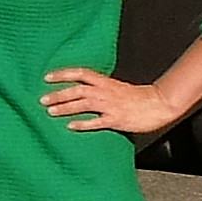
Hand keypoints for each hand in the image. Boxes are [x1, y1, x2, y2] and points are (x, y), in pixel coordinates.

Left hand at [43, 66, 186, 137]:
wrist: (159, 104)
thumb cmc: (138, 97)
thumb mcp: (117, 88)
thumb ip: (100, 89)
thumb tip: (82, 92)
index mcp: (106, 82)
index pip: (81, 73)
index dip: (63, 74)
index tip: (46, 77)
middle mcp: (106, 92)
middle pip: (78, 90)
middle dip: (59, 94)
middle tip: (42, 100)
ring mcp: (111, 105)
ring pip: (84, 104)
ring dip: (66, 107)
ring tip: (50, 112)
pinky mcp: (117, 119)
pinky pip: (97, 122)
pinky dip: (83, 123)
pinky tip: (70, 126)